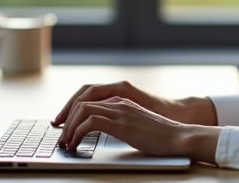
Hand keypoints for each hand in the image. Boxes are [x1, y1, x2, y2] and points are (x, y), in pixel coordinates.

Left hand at [52, 81, 216, 126]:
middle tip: (59, 133)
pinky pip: (90, 122)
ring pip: (83, 110)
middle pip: (82, 99)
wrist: (179, 136)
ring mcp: (120, 110)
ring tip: (66, 142)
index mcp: (122, 99)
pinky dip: (78, 133)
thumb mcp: (136, 123)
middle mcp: (119, 101)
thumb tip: (103, 130)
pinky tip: (76, 143)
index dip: (72, 108)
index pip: (89, 96)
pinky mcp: (121, 123)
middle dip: (66, 116)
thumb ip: (120, 121)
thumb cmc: (161, 134)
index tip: (63, 124)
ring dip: (69, 126)